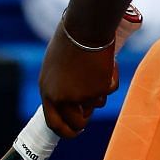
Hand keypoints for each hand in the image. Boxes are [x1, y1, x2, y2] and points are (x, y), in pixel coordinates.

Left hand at [37, 8, 140, 138]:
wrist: (85, 28)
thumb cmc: (70, 40)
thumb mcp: (56, 66)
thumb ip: (61, 85)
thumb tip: (74, 102)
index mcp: (47, 92)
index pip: (53, 122)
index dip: (65, 130)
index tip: (75, 132)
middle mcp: (62, 98)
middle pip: (78, 121)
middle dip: (87, 117)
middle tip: (93, 105)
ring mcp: (81, 96)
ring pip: (97, 104)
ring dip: (100, 90)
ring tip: (97, 68)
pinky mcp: (99, 89)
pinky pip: (110, 89)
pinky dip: (112, 77)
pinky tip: (108, 63)